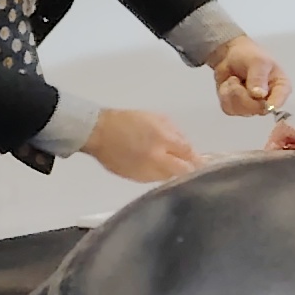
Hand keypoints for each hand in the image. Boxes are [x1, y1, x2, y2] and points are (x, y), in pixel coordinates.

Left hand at [82, 108, 203, 182]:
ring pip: (185, 139)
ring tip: (182, 155)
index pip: (186, 167)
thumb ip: (159, 175)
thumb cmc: (113, 155)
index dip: (193, 174)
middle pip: (190, 151)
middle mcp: (164, 139)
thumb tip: (177, 175)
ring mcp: (163, 125)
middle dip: (194, 160)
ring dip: (186, 148)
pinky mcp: (160, 115)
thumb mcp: (135, 173)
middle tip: (196, 166)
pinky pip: (176, 129)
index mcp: (156, 157)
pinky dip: (176, 137)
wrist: (98, 128)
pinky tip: (170, 141)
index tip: (196, 178)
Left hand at [206, 36, 287, 117]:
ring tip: (233, 80)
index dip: (272, 104)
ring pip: (241, 110)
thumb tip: (259, 95)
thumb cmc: (249, 55)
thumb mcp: (257, 61)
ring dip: (231, 93)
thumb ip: (259, 77)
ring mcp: (253, 106)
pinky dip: (224, 95)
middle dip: (242, 94)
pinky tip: (228, 86)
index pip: (280, 101)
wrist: (229, 55)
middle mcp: (269, 100)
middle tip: (235, 79)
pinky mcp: (237, 108)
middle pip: (257, 109)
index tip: (264, 102)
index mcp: (280, 88)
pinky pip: (229, 109)